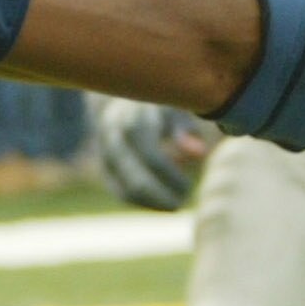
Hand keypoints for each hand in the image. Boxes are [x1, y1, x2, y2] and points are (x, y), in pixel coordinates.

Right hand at [89, 95, 210, 210]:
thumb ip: (186, 128)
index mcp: (133, 116)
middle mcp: (113, 135)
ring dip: (153, 203)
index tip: (189, 187)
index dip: (170, 176)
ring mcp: (104, 152)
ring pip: (125, 190)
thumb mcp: (174, 108)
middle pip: (135, 179)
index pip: (150, 155)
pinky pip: (121, 192)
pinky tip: (162, 204)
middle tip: (182, 203)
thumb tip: (200, 153)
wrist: (124, 100)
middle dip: (161, 196)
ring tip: (175, 205)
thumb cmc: (160, 106)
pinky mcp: (104, 166)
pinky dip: (143, 202)